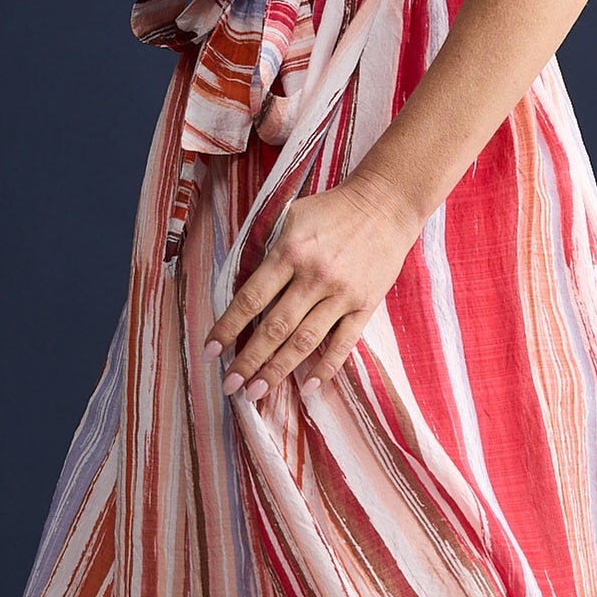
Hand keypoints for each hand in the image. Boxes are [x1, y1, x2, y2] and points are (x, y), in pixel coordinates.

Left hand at [205, 172, 420, 401]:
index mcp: (290, 252)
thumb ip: (268, 248)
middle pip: (275, 328)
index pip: (251, 299)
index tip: (210, 350)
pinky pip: (344, 343)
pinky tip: (309, 388)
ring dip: (278, 370)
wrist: (386, 203)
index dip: (228, 327)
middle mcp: (314, 276)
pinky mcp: (365, 304)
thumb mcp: (292, 216)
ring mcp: (342, 293)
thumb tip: (244, 285)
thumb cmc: (332, 209)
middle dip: (248, 360)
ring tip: (257, 393)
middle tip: (230, 385)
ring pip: (305, 341)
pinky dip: (326, 367)